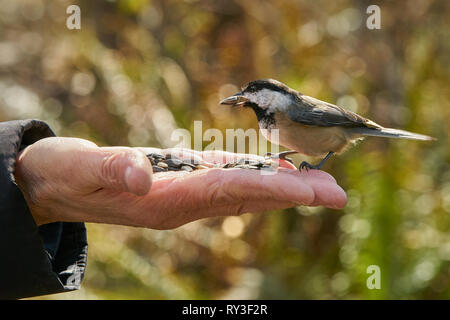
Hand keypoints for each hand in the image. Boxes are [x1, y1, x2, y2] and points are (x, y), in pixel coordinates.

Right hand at [14, 137, 346, 228]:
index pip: (227, 193)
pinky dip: (256, 177)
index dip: (271, 189)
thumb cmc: (64, 176)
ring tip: (321, 184)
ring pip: (243, 191)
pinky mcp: (182, 183)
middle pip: (247, 197)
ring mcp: (185, 196)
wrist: (56, 186)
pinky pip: (228, 181)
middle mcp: (182, 204)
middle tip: (338, 193)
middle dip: (293, 195)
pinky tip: (276, 172)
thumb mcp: (77, 170)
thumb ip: (109, 170)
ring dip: (283, 187)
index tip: (313, 191)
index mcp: (163, 202)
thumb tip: (140, 174)